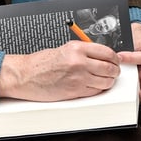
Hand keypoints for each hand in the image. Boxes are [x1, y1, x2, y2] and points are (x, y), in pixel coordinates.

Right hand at [0, 41, 120, 101]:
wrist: (25, 75)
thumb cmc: (41, 63)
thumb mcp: (64, 49)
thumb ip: (83, 52)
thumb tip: (102, 56)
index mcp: (77, 48)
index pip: (107, 52)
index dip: (115, 58)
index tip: (115, 60)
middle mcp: (79, 62)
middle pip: (110, 68)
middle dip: (114, 71)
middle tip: (113, 71)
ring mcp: (78, 78)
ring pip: (106, 82)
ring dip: (108, 82)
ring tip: (104, 80)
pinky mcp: (75, 92)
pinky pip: (95, 91)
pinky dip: (98, 89)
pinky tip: (94, 86)